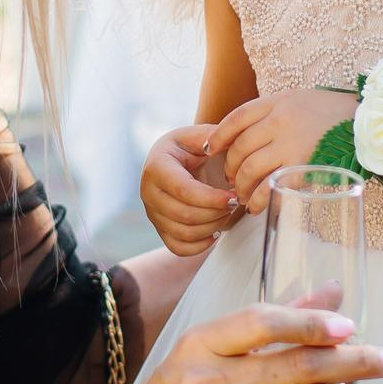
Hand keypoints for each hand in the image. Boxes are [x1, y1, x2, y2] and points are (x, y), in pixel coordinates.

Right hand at [140, 126, 237, 257]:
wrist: (180, 159)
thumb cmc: (193, 146)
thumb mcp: (200, 135)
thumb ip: (212, 137)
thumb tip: (219, 146)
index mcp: (157, 165)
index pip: (183, 190)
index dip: (212, 198)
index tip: (234, 196)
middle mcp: (148, 191)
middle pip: (184, 215)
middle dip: (216, 213)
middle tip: (235, 203)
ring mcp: (152, 212)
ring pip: (183, 233)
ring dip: (212, 227)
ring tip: (227, 213)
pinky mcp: (159, 228)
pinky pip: (178, 247)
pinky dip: (200, 246)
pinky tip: (216, 231)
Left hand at [208, 88, 354, 213]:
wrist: (368, 123)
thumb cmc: (332, 113)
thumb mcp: (298, 100)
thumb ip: (272, 113)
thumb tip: (244, 136)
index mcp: (277, 101)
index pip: (236, 118)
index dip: (220, 136)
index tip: (212, 150)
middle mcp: (280, 120)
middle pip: (240, 147)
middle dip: (231, 168)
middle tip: (232, 180)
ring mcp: (291, 142)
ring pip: (251, 168)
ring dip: (242, 186)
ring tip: (243, 196)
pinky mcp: (304, 165)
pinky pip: (272, 185)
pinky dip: (260, 199)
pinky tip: (258, 206)